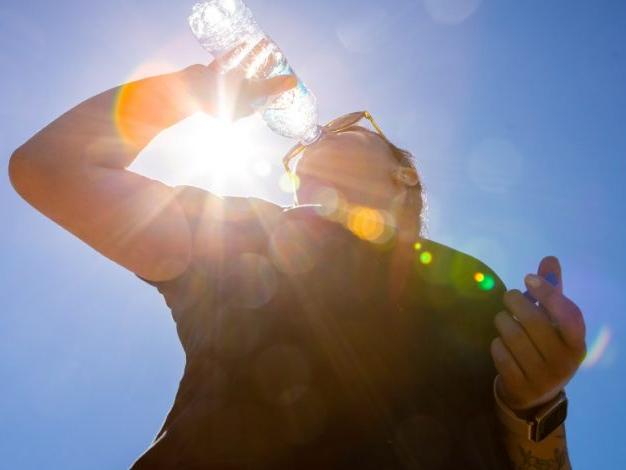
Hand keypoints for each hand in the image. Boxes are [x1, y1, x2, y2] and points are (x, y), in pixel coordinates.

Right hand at [184, 39, 297, 120]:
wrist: (186, 91)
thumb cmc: (218, 97)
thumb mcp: (250, 93)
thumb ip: (271, 87)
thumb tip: (294, 82)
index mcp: (242, 110)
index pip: (264, 100)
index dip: (276, 89)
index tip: (286, 77)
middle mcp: (233, 100)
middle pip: (255, 83)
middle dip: (266, 71)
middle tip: (278, 57)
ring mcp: (221, 87)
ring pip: (242, 70)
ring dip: (253, 59)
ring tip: (266, 46)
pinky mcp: (212, 75)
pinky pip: (227, 62)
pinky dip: (236, 53)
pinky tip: (245, 42)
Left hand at [490, 256, 586, 413]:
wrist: (534, 394)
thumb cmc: (544, 347)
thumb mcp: (553, 322)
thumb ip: (552, 291)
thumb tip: (549, 259)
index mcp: (577, 343)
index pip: (568, 315)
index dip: (548, 293)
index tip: (528, 277)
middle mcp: (564, 362)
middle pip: (534, 322)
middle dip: (516, 302)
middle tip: (510, 297)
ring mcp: (542, 377)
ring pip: (513, 336)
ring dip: (503, 321)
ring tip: (503, 319)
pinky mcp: (520, 386)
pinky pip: (500, 354)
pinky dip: (496, 343)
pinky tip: (500, 343)